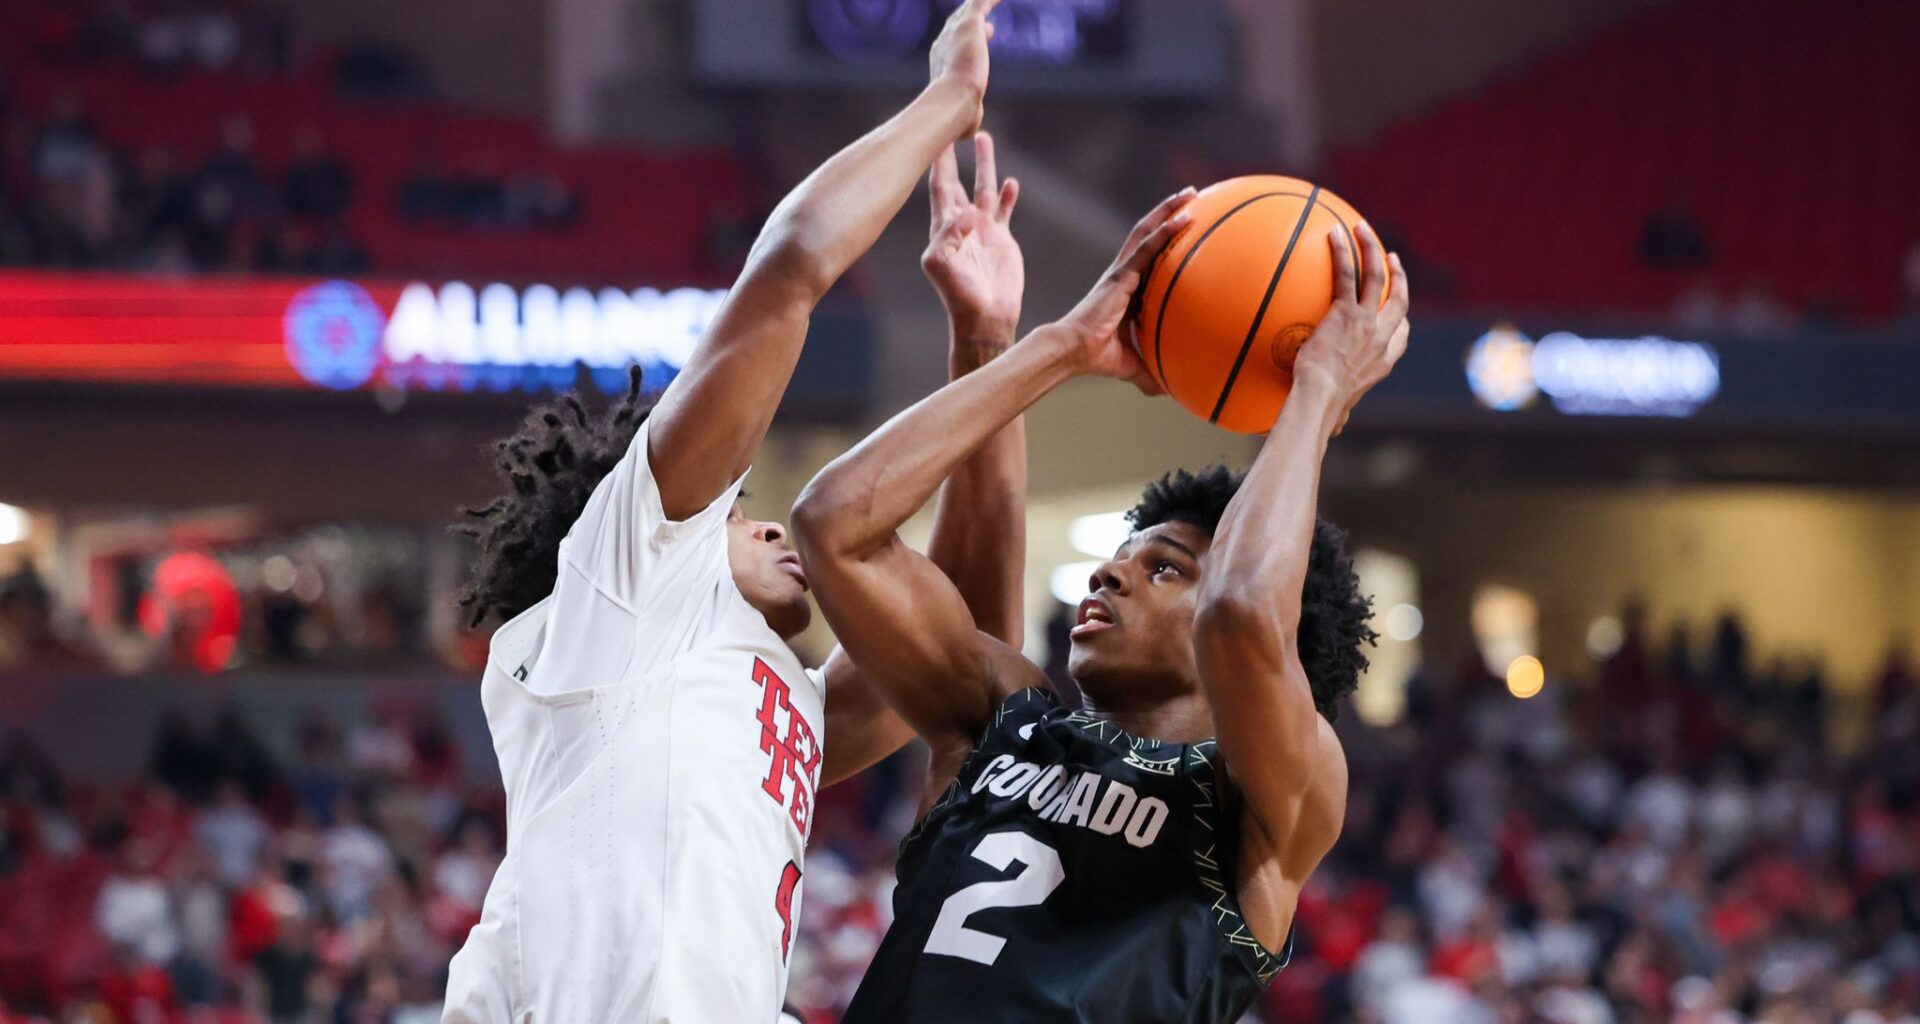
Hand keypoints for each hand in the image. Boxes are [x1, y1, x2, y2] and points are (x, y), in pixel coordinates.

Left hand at [923, 133, 1022, 347]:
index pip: (940, 185)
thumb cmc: (959, 296)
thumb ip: (948, 238)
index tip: (935, 134)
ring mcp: (982, 231)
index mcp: (943, 227)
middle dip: (955, 154)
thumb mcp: (943, 267)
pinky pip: (1004, 210)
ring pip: (982, 188)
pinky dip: (1006, 195)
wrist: (984, 317)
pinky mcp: (1001, 239)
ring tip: (983, 138)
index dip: (938, 160)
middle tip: (953, 124)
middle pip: (958, 179)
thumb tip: (967, 215)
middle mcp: (961, 224)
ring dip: (983, 164)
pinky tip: (1010, 182)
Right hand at [928, 0, 1000, 128]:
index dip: (972, 38)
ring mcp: (956, 30)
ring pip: (970, 8)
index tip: (988, 33)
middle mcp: (944, 42)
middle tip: (986, 15)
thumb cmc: (956, 116)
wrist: (953, 102)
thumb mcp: (964, 117)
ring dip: (982, 3)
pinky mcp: (970, 22)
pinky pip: (982, 1)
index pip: (956, 43)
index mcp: (941, 61)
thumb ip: (968, 117)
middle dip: (972, 18)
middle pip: (959, 22)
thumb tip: (969, 134)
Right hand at [1049, 187, 1195, 392]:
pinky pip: (1147, 247)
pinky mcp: (1121, 274)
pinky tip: (1184, 218)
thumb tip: (1174, 392)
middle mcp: (1124, 274)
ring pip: (1147, 231)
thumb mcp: (1134, 364)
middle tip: (1191, 197)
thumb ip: (1152, 372)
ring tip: (1190, 193)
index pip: (1149, 257)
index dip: (1165, 241)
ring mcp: (1122, 271)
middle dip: (1168, 213)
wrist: (1075, 351)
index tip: (1187, 229)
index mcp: (1126, 289)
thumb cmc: (1098, 356)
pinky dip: (1165, 231)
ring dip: (1168, 210)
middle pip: (1149, 234)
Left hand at [1291, 221, 1410, 433]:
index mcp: (1383, 361)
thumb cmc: (1324, 410)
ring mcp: (1367, 322)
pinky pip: (1347, 274)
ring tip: (1362, 228)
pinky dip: (1343, 251)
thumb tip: (1333, 431)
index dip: (1400, 317)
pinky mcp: (1347, 312)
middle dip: (1397, 275)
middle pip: (1399, 298)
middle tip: (1390, 258)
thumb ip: (1338, 415)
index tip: (1396, 307)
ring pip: (1377, 276)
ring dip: (1372, 248)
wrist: (1319, 398)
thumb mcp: (1338, 414)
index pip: (1400, 334)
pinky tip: (1333, 233)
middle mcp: (1382, 337)